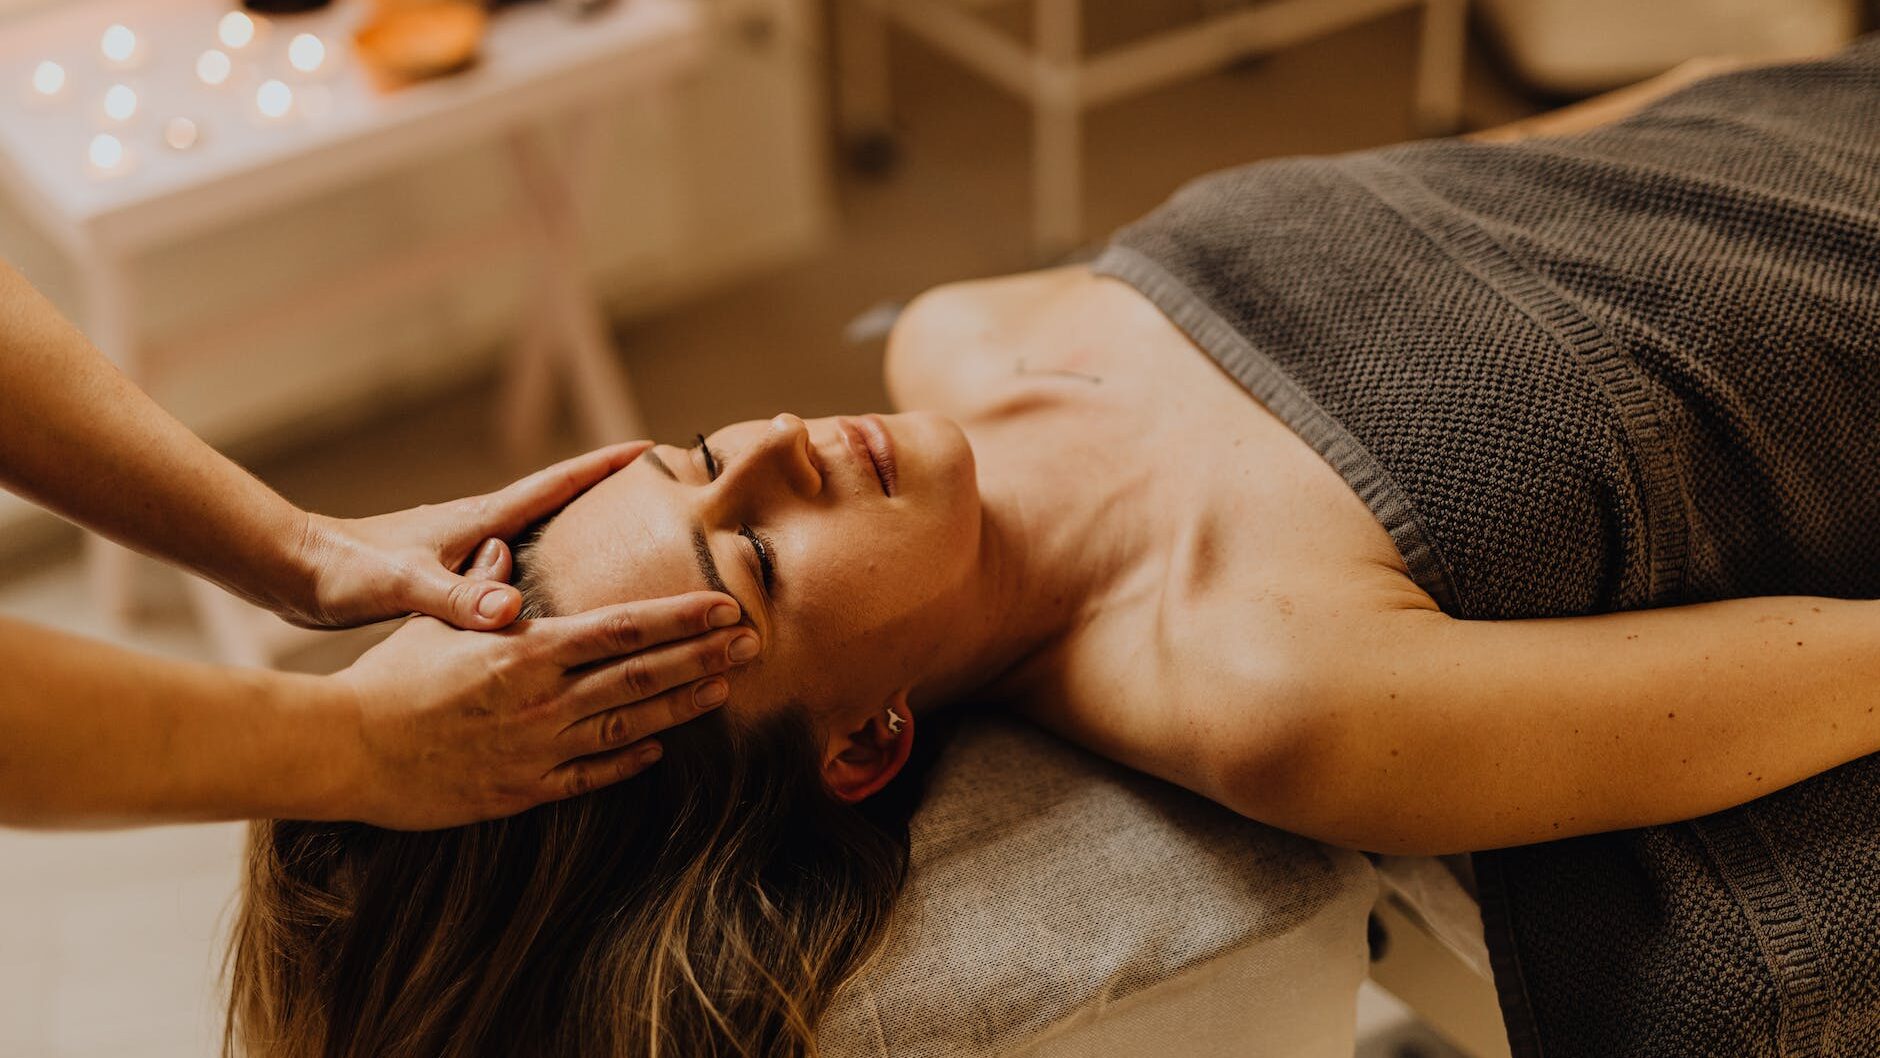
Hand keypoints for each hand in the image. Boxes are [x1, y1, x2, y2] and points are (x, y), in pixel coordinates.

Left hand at [281, 441, 650, 629]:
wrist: (294, 571)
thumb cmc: (344, 573)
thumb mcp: (404, 589)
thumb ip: (457, 600)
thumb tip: (510, 612)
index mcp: (480, 521)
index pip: (557, 484)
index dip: (605, 466)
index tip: (650, 449)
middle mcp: (479, 528)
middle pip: (559, 504)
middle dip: (607, 496)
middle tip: (657, 496)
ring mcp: (466, 548)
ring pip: (539, 536)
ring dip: (580, 535)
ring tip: (625, 549)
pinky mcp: (450, 572)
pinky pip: (515, 566)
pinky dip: (545, 570)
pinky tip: (553, 598)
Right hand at [328, 589, 758, 829]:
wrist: (345, 750)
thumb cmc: (387, 677)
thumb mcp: (436, 623)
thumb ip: (482, 589)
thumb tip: (500, 549)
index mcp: (527, 651)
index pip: (623, 628)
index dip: (680, 617)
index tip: (725, 605)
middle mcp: (543, 700)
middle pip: (642, 675)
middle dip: (704, 656)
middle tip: (753, 642)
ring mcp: (538, 750)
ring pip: (630, 725)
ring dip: (683, 706)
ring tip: (726, 687)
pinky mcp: (523, 791)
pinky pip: (591, 776)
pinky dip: (630, 760)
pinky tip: (661, 748)